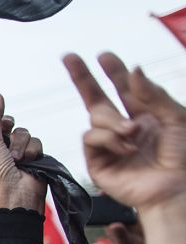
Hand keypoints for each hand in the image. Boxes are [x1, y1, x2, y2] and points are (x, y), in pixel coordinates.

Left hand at [0, 94, 46, 212]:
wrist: (17, 197)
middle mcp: (0, 150)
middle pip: (10, 126)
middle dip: (10, 134)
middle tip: (6, 143)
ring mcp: (18, 154)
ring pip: (24, 133)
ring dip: (21, 145)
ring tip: (17, 160)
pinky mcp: (34, 158)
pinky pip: (36, 142)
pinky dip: (33, 151)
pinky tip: (28, 162)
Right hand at [64, 53, 185, 212]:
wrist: (172, 188)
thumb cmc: (181, 156)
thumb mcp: (175, 117)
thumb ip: (152, 93)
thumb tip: (133, 70)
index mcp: (143, 116)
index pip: (123, 89)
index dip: (112, 71)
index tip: (103, 56)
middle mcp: (123, 128)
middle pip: (96, 99)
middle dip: (83, 77)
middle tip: (69, 57)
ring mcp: (108, 145)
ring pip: (95, 118)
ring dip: (113, 122)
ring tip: (132, 133)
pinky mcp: (97, 161)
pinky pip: (91, 138)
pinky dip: (109, 139)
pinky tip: (127, 148)